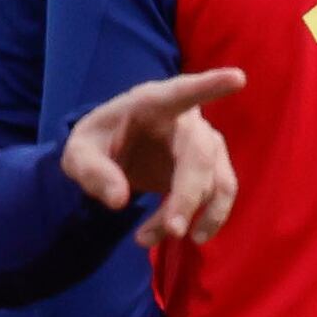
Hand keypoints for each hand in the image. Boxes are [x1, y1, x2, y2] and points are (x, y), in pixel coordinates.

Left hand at [60, 68, 247, 246]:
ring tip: (147, 239)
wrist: (116, 153)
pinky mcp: (211, 169)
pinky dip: (204, 220)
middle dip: (189, 195)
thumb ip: (92, 172)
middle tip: (173, 231)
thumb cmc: (99, 143)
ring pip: (215, 181)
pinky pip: (220, 195)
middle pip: (200, 155)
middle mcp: (187, 120)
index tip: (237, 78)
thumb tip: (119, 199)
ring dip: (192, 214)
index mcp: (153, 102)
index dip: (210, 85)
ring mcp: (204, 144)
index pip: (182, 92)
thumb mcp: (78, 154)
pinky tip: (174, 236)